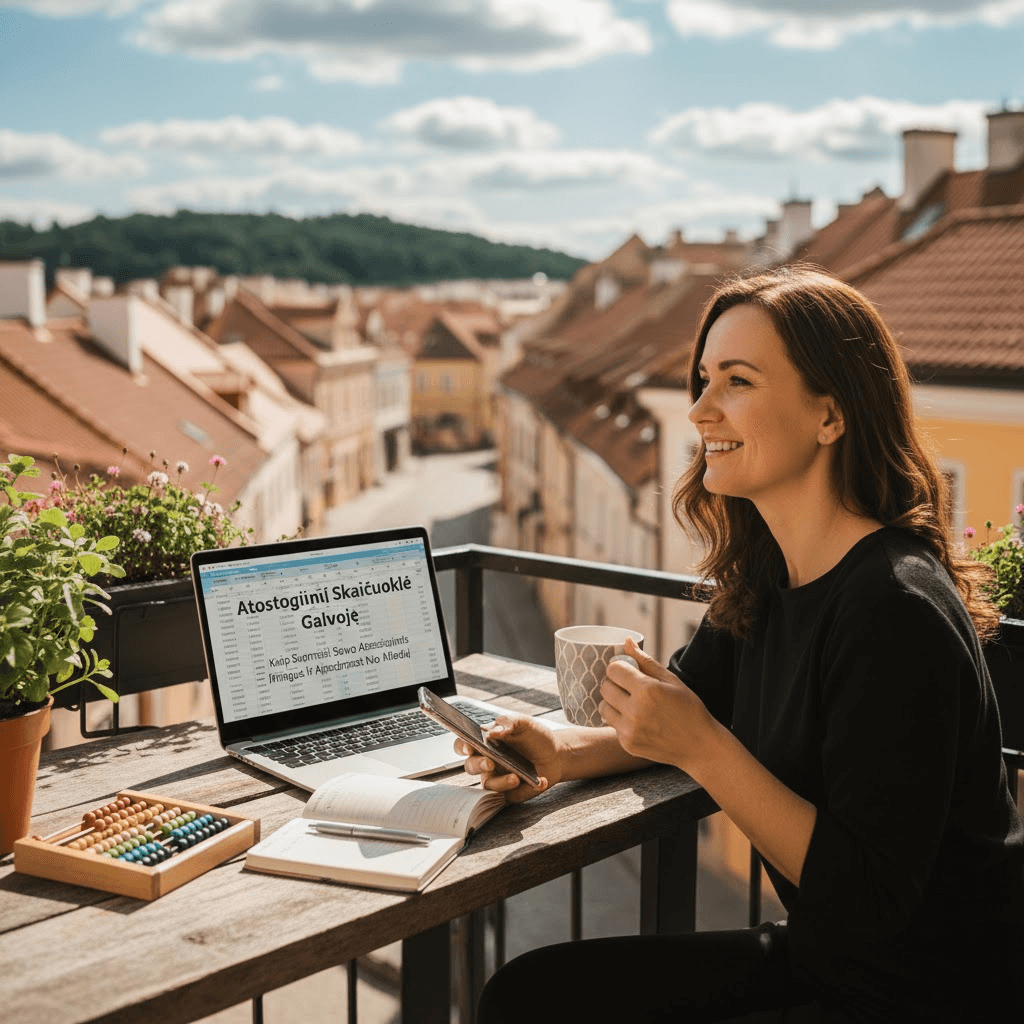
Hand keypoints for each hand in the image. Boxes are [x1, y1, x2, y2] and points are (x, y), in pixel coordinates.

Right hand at [455, 714, 562, 802]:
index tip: (469, 747)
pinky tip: (540, 781)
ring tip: (516, 777)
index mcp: (486, 742)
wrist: (555, 754)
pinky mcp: (509, 792)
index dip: (462, 746)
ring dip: (501, 782)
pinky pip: (509, 795)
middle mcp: (487, 761)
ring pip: (488, 784)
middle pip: (471, 766)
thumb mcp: (524, 723)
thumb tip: (493, 731)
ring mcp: (496, 778)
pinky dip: (525, 788)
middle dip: (478, 765)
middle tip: (491, 763)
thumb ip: (509, 722)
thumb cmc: (535, 736)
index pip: (464, 744)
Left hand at [600, 637, 714, 771]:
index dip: (620, 668)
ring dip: (613, 702)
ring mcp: (630, 730)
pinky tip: (638, 721)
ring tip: (630, 703)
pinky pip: (612, 725)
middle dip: (614, 683)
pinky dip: (620, 720)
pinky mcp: (627, 744)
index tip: (628, 671)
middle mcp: (635, 711)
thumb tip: (626, 641)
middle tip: (629, 687)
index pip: (613, 670)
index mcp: (647, 690)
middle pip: (605, 687)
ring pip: (603, 707)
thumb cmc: (688, 709)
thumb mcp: (671, 680)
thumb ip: (645, 661)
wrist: (699, 746)